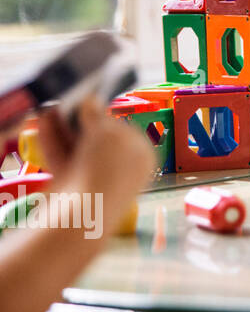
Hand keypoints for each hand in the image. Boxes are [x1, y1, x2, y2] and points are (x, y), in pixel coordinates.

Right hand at [36, 98, 156, 207]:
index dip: (106, 116)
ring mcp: (98, 178)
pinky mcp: (75, 186)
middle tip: (66, 105)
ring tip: (50, 110)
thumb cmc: (107, 167)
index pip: (126, 130)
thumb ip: (97, 115)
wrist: (85, 210)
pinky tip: (44, 123)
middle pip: (99, 138)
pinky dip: (53, 141)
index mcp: (144, 155)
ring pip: (78, 147)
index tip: (89, 104)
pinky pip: (64, 158)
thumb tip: (91, 101)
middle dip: (80, 121)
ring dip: (62, 127)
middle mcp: (124, 168)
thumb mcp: (107, 132)